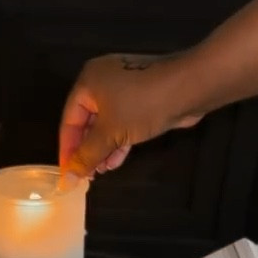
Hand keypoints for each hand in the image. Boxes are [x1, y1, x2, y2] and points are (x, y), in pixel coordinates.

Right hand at [59, 53, 201, 178]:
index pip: (69, 120)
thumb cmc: (143, 105)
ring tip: (101, 172)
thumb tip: (70, 176)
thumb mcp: (110, 133)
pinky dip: (118, 140)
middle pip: (87, 122)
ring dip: (103, 149)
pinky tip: (115, 160)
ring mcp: (124, 88)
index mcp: (88, 82)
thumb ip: (87, 155)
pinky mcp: (142, 97)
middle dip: (87, 150)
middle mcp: (103, 81)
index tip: (68, 173)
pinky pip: (123, 121)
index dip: (67, 149)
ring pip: (106, 124)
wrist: (190, 86)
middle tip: (86, 175)